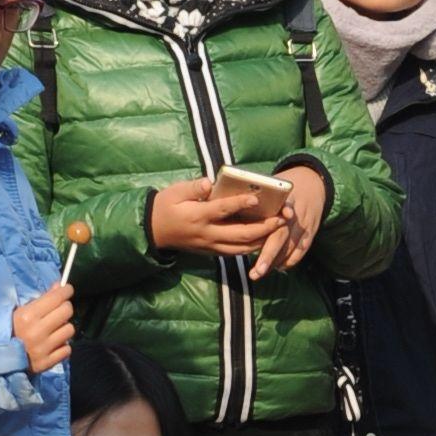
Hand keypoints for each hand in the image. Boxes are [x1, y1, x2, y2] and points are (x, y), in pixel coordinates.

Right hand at [10, 279, 75, 371]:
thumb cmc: (11, 329)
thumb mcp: (22, 310)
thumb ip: (43, 298)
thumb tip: (61, 286)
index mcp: (28, 316)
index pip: (56, 298)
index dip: (66, 291)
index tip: (68, 290)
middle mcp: (37, 331)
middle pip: (67, 311)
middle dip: (65, 307)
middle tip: (60, 309)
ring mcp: (43, 348)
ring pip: (69, 330)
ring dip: (64, 327)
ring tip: (55, 329)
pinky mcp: (47, 362)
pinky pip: (67, 349)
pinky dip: (62, 345)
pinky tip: (53, 343)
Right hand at [150, 173, 288, 259]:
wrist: (154, 232)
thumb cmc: (166, 207)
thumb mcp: (175, 192)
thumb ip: (193, 188)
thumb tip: (208, 183)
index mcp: (197, 216)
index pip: (222, 210)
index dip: (239, 203)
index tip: (256, 197)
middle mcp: (207, 234)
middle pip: (240, 234)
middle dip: (263, 227)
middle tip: (281, 218)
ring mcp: (210, 246)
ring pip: (241, 248)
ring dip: (262, 240)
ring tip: (278, 229)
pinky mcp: (212, 252)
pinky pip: (235, 253)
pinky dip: (251, 247)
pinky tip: (264, 240)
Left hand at [248, 163, 327, 285]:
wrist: (312, 183)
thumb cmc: (279, 186)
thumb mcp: (268, 182)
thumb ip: (247, 191)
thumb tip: (211, 192)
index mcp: (282, 196)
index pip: (278, 208)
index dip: (274, 219)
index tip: (266, 233)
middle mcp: (295, 211)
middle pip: (282, 234)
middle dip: (269, 254)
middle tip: (256, 272)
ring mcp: (305, 223)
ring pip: (291, 246)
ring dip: (275, 261)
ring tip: (258, 273)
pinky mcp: (311, 231)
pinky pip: (300, 250)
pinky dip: (289, 260)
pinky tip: (276, 267)